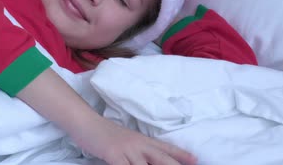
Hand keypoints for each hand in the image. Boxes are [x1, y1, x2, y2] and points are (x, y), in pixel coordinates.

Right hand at [75, 115, 196, 164]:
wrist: (86, 122)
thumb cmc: (105, 134)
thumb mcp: (126, 141)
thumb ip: (138, 152)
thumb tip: (146, 159)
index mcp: (143, 140)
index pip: (166, 148)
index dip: (182, 155)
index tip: (196, 160)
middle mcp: (139, 144)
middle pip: (162, 159)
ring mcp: (127, 149)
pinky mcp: (114, 155)